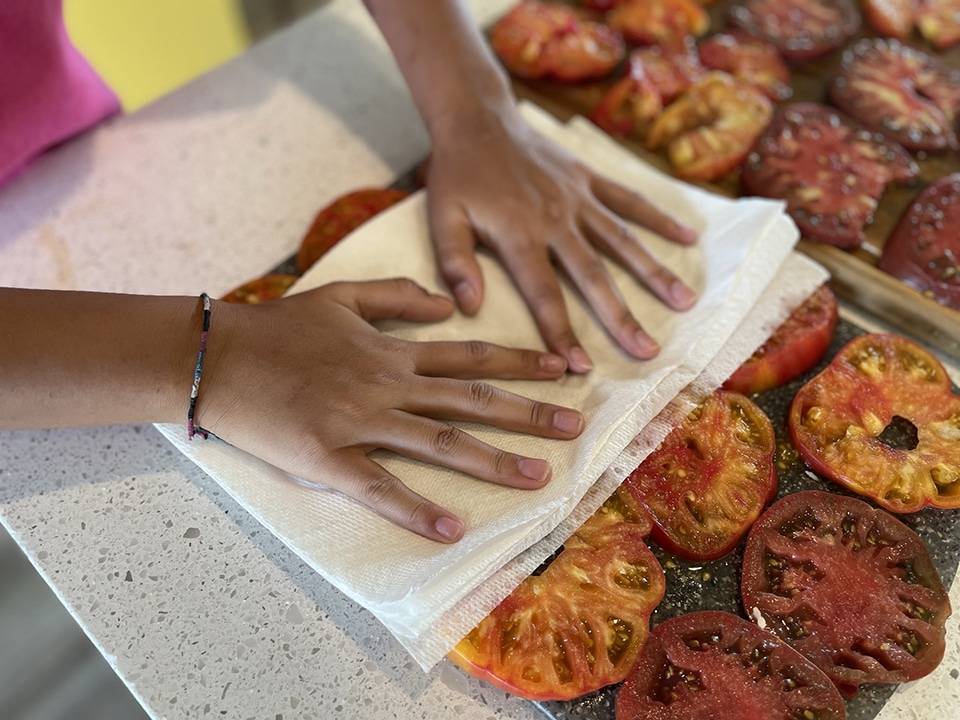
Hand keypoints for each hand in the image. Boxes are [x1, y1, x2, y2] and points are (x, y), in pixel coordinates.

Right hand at [199, 279, 584, 542]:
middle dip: (527, 411)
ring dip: (492, 461)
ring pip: (438, 441)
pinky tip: (451, 530)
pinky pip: (379, 486)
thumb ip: (396, 296)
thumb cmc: (275, 328)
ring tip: (538, 479)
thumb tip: (448, 303)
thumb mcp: (340, 296)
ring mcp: (359, 420)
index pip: (468, 356)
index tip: (563, 368)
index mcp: (390, 351)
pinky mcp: (327, 457)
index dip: (519, 361)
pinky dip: (416, 509)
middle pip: (470, 399)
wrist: (215, 355)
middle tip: (575, 426)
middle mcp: (386, 384)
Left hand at [425, 107, 697, 372]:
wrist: (478, 116)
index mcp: (519, 236)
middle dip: (621, 317)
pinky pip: (629, 200)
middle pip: (594, 276)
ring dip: (654, 273)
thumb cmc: (457, 175)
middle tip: (648, 352)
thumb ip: (454, 262)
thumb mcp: (441, 218)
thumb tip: (469, 308)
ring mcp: (578, 198)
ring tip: (685, 303)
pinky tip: (689, 238)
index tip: (581, 368)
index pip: (544, 295)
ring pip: (623, 241)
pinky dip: (659, 217)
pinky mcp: (588, 179)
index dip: (562, 332)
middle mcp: (557, 220)